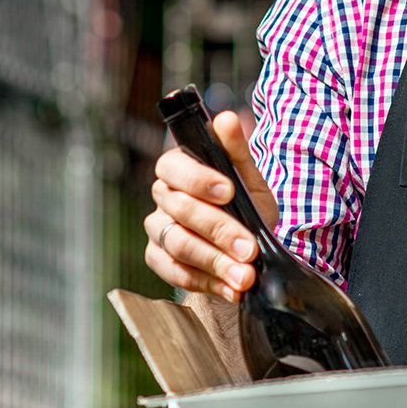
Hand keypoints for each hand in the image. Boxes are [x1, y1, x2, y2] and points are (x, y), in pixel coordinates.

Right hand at [144, 109, 280, 302]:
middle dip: (220, 231)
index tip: (228, 191)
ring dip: (215, 262)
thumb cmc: (246, 204)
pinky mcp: (158, 258)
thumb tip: (226, 119)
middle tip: (249, 249)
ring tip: (245, 275)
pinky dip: (206, 282)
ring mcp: (157, 228)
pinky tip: (232, 288)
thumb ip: (237, 151)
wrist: (249, 245)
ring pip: (178, 244)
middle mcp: (163, 196)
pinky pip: (173, 271)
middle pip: (181, 211)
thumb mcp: (249, 179)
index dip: (198, 179)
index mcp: (180, 167)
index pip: (174, 166)